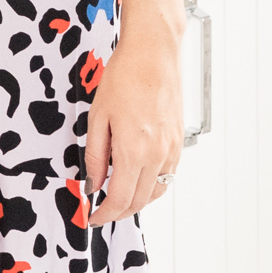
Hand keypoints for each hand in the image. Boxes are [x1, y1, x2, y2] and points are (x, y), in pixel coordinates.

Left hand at [83, 11, 184, 224]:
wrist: (154, 54)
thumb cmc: (124, 78)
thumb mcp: (97, 117)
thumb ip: (95, 156)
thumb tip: (92, 183)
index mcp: (133, 151)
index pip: (119, 199)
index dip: (104, 214)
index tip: (92, 217)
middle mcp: (157, 155)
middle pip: (139, 201)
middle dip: (119, 212)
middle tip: (101, 211)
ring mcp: (171, 149)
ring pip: (156, 192)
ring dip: (137, 202)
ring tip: (117, 198)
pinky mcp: (178, 141)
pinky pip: (167, 176)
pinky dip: (152, 186)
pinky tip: (137, 179)